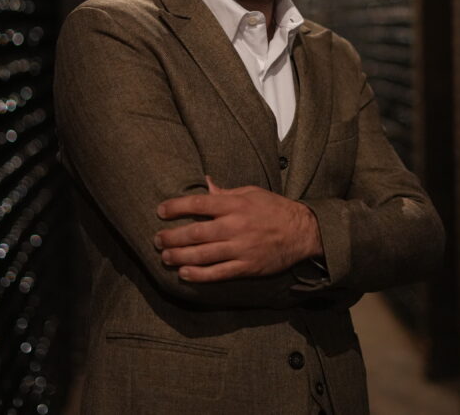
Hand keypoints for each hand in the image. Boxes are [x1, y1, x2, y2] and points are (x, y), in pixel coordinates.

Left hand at [154, 175, 323, 282]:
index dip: (176, 207)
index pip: (199, 204)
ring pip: (203, 255)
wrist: (302, 232)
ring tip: (164, 256)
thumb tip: (205, 185)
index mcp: (236, 205)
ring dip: (180, 256)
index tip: (160, 211)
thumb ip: (226, 193)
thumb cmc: (275, 209)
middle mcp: (236, 226)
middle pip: (196, 233)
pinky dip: (199, 274)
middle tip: (156, 239)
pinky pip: (218, 273)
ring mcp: (241, 248)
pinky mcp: (247, 267)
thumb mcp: (252, 193)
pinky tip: (184, 273)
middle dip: (172, 237)